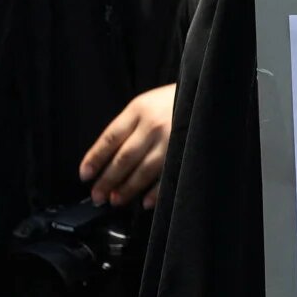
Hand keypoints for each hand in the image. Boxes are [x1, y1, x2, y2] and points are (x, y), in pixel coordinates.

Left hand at [79, 83, 177, 208]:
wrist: (211, 94)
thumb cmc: (177, 100)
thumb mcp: (149, 103)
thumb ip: (131, 125)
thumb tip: (109, 155)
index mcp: (139, 110)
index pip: (110, 138)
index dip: (95, 158)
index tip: (85, 175)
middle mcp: (153, 125)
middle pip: (124, 158)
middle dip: (108, 179)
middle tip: (97, 196)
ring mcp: (171, 139)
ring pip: (143, 169)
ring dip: (128, 188)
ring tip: (116, 200)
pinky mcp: (188, 151)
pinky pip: (168, 175)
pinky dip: (156, 191)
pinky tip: (145, 202)